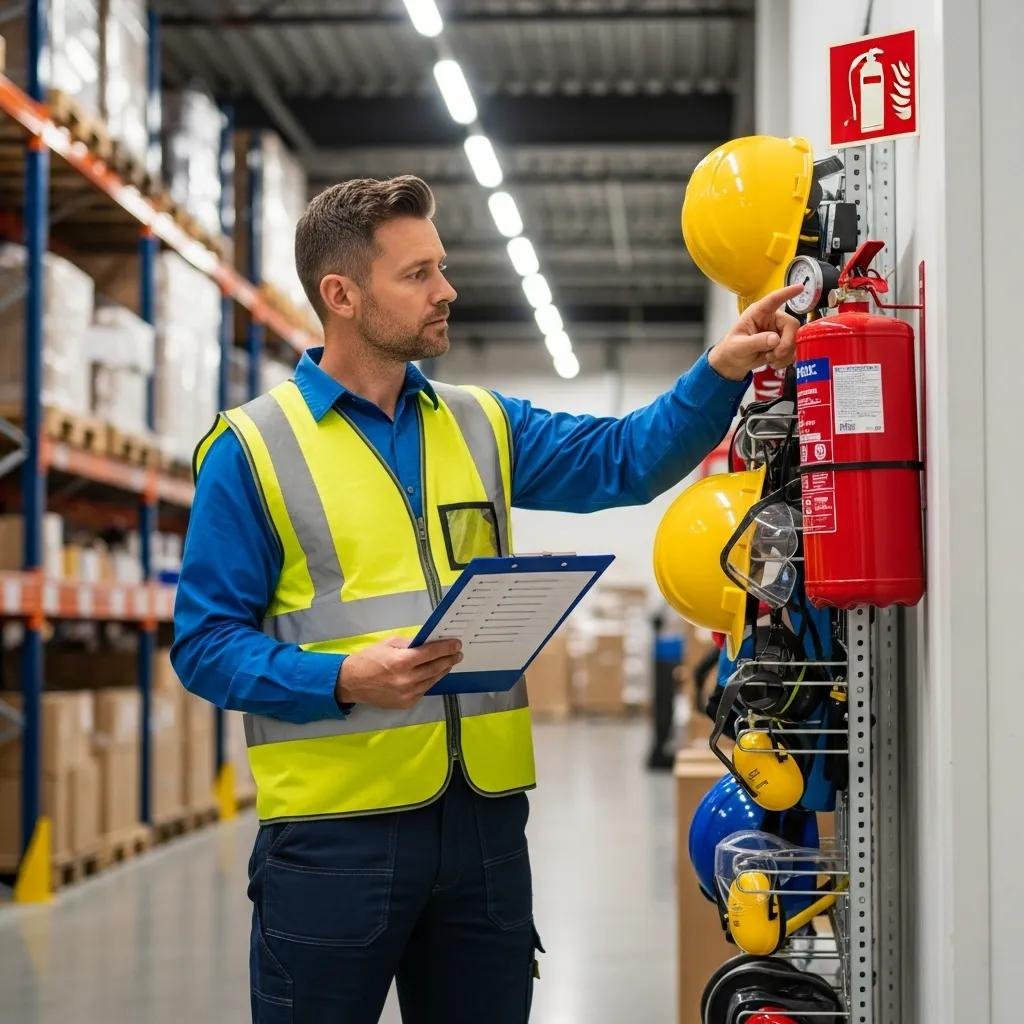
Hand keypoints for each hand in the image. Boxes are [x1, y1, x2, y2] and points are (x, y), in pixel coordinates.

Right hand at [336, 636, 462, 709]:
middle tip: (457, 654)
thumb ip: (410, 643)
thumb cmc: (370, 659)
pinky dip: (429, 681)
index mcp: (402, 661)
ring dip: (442, 671)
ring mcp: (407, 694)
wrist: (352, 682)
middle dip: (448, 659)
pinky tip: (433, 675)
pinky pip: (423, 690)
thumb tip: (429, 642)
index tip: (456, 644)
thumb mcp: (389, 643)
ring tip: (448, 663)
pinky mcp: (406, 703)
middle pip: (435, 668)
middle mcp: (407, 679)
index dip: (446, 648)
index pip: (431, 653)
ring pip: (432, 681)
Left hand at [708, 284, 803, 380]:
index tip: (801, 287)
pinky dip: (785, 359)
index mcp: (758, 313)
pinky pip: (793, 350)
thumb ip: (755, 342)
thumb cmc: (732, 348)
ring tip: (769, 359)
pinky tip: (773, 362)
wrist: (734, 362)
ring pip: (795, 340)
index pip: (774, 299)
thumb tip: (775, 339)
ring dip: (784, 354)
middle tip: (774, 355)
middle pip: (792, 325)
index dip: (787, 293)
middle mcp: (772, 319)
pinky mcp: (783, 343)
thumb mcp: (739, 346)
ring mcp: (779, 331)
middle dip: (786, 343)